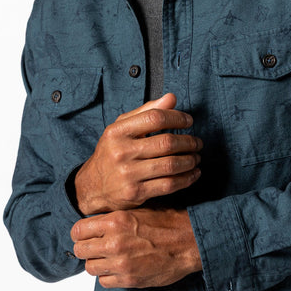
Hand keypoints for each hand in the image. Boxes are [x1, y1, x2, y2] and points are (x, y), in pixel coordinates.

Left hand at [71, 208, 201, 287]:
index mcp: (116, 220)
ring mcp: (121, 262)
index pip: (78, 230)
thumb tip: (97, 225)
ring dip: (98, 263)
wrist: (191, 241)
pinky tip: (120, 269)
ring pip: (90, 268)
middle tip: (96, 248)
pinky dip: (109, 276)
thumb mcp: (140, 210)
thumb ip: (116, 218)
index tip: (86, 236)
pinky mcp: (129, 279)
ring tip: (110, 259)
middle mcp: (115, 241)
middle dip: (86, 249)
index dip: (81, 234)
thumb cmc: (170, 223)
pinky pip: (104, 281)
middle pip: (80, 250)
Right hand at [75, 93, 202, 215]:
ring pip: (170, 165)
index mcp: (117, 132)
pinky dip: (186, 179)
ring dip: (190, 161)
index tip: (189, 121)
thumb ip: (146, 111)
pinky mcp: (136, 193)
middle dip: (189, 142)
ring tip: (196, 157)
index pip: (155, 118)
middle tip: (198, 143)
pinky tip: (193, 173)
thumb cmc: (112, 153)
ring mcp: (128, 174)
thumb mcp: (122, 128)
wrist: (92, 186)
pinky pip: (169, 185)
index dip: (177, 118)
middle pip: (166, 143)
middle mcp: (121, 152)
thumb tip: (171, 98)